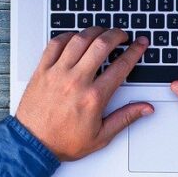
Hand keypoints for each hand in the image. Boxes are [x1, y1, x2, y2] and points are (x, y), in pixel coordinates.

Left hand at [15, 27, 152, 160]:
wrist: (32, 145)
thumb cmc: (63, 141)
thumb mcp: (100, 137)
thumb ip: (125, 118)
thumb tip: (145, 108)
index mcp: (93, 97)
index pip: (121, 66)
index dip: (135, 51)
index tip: (140, 43)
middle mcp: (76, 81)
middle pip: (101, 45)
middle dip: (117, 34)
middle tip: (122, 34)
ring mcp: (58, 73)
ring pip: (79, 39)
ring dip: (94, 31)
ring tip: (102, 32)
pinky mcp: (42, 70)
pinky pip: (55, 43)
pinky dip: (67, 35)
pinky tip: (75, 37)